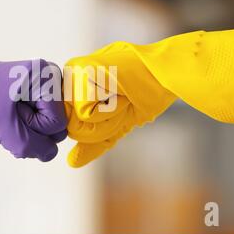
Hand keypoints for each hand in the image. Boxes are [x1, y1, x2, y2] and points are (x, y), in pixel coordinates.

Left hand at [0, 58, 67, 161]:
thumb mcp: (3, 127)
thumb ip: (33, 147)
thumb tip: (50, 154)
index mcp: (47, 77)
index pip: (58, 123)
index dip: (34, 126)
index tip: (11, 112)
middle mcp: (50, 78)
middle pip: (56, 125)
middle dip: (31, 130)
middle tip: (7, 114)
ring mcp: (43, 87)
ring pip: (47, 128)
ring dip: (25, 131)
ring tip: (5, 113)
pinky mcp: (34, 95)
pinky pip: (38, 123)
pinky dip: (22, 128)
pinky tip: (8, 117)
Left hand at [64, 41, 175, 166]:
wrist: (165, 76)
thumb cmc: (143, 93)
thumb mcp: (115, 123)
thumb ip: (92, 143)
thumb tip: (71, 162)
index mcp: (72, 89)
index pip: (71, 128)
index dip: (97, 128)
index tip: (117, 106)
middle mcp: (68, 78)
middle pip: (71, 129)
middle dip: (101, 126)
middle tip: (120, 102)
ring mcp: (73, 73)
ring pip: (76, 123)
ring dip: (106, 117)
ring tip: (120, 95)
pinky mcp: (82, 71)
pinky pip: (85, 112)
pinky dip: (108, 108)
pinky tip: (119, 89)